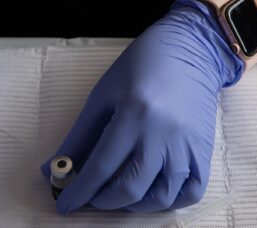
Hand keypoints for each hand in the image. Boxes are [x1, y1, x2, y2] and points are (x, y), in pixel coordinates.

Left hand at [41, 0, 243, 212]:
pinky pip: (192, 191)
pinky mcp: (204, 149)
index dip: (79, 191)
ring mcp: (187, 144)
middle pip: (130, 189)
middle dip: (103, 201)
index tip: (64, 205)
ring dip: (135, 206)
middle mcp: (162, 134)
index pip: (101, 167)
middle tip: (91, 196)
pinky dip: (170, 201)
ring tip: (120, 193)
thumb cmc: (141, 67)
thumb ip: (78, 136)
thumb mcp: (102, 95)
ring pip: (161, 197)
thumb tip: (52, 168)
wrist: (189, 49)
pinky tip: (153, 192)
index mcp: (133, 114)